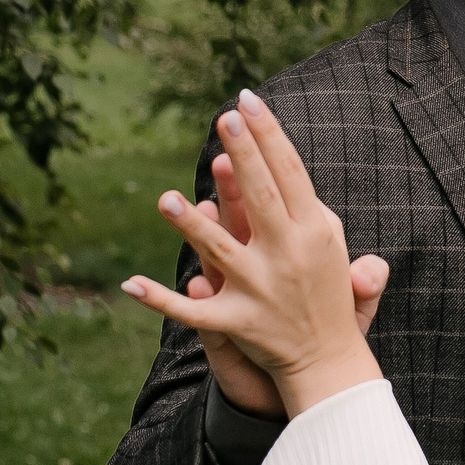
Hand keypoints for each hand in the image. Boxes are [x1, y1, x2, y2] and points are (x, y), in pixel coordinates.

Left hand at [125, 90, 382, 414]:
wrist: (328, 362)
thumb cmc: (327, 294)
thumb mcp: (334, 248)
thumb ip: (314, 209)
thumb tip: (291, 172)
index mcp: (313, 232)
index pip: (289, 173)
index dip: (269, 135)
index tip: (249, 101)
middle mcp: (287, 255)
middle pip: (261, 197)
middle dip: (243, 155)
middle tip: (223, 118)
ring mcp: (258, 289)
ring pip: (219, 251)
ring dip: (191, 226)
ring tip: (165, 198)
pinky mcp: (234, 323)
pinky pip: (191, 312)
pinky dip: (160, 301)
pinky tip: (129, 284)